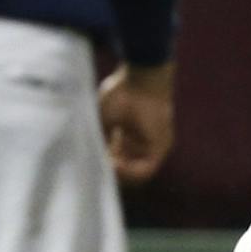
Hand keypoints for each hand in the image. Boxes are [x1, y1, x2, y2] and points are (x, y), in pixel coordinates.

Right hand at [99, 64, 174, 183]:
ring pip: (135, 172)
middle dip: (109, 170)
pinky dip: (129, 172)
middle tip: (95, 168)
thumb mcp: (103, 118)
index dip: (103, 162)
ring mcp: (153, 145)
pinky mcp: (161, 147)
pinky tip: (114, 165)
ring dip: (118, 174)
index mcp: (130, 131)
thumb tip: (89, 155)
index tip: (91, 161)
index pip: (116, 156)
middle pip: (125, 166)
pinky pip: (146, 170)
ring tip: (103, 167)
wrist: (142, 77)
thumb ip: (99, 138)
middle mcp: (142, 140)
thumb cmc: (122, 90)